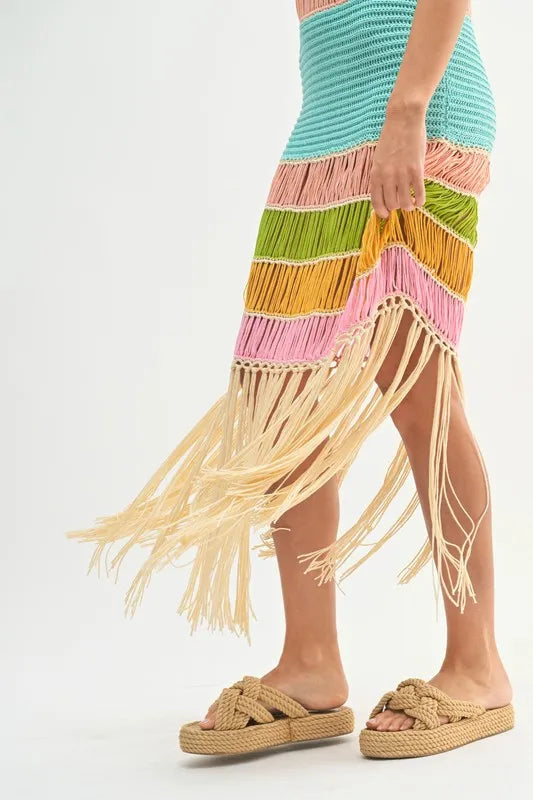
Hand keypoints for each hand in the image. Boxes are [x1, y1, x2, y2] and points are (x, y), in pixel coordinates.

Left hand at [370, 100, 426, 218]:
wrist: (404, 119)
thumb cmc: (391, 137)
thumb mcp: (379, 158)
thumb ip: (380, 175)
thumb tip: (385, 193)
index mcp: (375, 173)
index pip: (376, 201)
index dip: (381, 212)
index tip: (386, 215)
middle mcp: (387, 176)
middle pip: (392, 204)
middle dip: (396, 207)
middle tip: (401, 204)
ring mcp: (402, 174)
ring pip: (405, 202)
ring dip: (409, 206)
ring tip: (411, 204)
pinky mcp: (417, 170)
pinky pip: (419, 193)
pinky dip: (420, 201)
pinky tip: (420, 200)